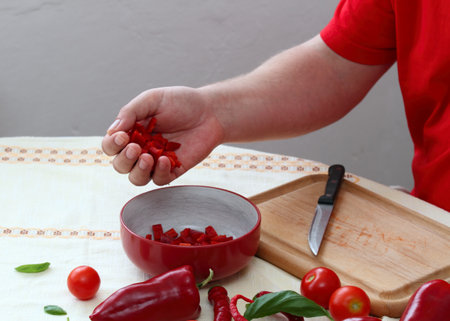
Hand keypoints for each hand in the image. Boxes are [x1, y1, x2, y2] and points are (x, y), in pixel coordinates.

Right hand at [102, 86, 223, 185]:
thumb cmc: (181, 103)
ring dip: (138, 171)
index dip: (112, 145)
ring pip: (137, 178)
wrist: (210, 112)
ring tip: (148, 158)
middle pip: (120, 165)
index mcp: (132, 133)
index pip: (111, 146)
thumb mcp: (152, 99)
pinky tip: (165, 159)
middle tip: (135, 148)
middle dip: (124, 160)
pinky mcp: (173, 170)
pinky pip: (160, 180)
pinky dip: (160, 172)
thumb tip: (112, 130)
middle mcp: (141, 149)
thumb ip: (131, 112)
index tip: (122, 137)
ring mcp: (156, 162)